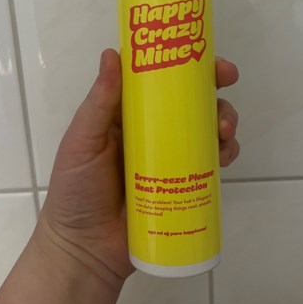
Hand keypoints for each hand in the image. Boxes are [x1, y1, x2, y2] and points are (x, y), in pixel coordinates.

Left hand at [35, 49, 239, 287]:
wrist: (85, 250)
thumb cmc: (76, 190)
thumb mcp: (82, 141)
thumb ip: (98, 102)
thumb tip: (112, 53)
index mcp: (127, 114)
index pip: (158, 80)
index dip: (182, 62)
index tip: (201, 53)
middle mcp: (152, 130)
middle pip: (190, 101)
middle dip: (213, 87)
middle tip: (226, 81)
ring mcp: (170, 158)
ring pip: (206, 129)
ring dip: (223, 119)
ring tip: (224, 129)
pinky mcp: (183, 186)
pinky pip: (210, 164)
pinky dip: (225, 154)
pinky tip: (226, 155)